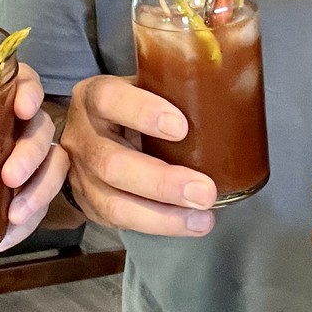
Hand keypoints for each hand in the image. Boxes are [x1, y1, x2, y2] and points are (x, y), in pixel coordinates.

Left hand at [0, 61, 68, 254]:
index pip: (25, 81)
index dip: (30, 91)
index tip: (22, 108)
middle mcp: (16, 123)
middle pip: (42, 129)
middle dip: (31, 153)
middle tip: (9, 175)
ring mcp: (24, 156)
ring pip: (51, 167)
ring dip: (38, 191)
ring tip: (13, 214)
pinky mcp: (24, 187)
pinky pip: (39, 202)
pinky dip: (27, 221)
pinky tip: (3, 237)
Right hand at [59, 74, 216, 236]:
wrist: (92, 132)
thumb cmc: (132, 106)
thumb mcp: (142, 87)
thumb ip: (171, 89)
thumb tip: (232, 91)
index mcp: (93, 96)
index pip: (110, 99)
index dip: (142, 112)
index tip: (181, 127)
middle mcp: (81, 136)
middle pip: (111, 163)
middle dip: (161, 182)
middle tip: (204, 190)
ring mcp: (80, 175)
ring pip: (113, 203)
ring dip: (163, 215)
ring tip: (202, 216)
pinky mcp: (89, 205)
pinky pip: (120, 223)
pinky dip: (159, 225)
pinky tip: (190, 223)